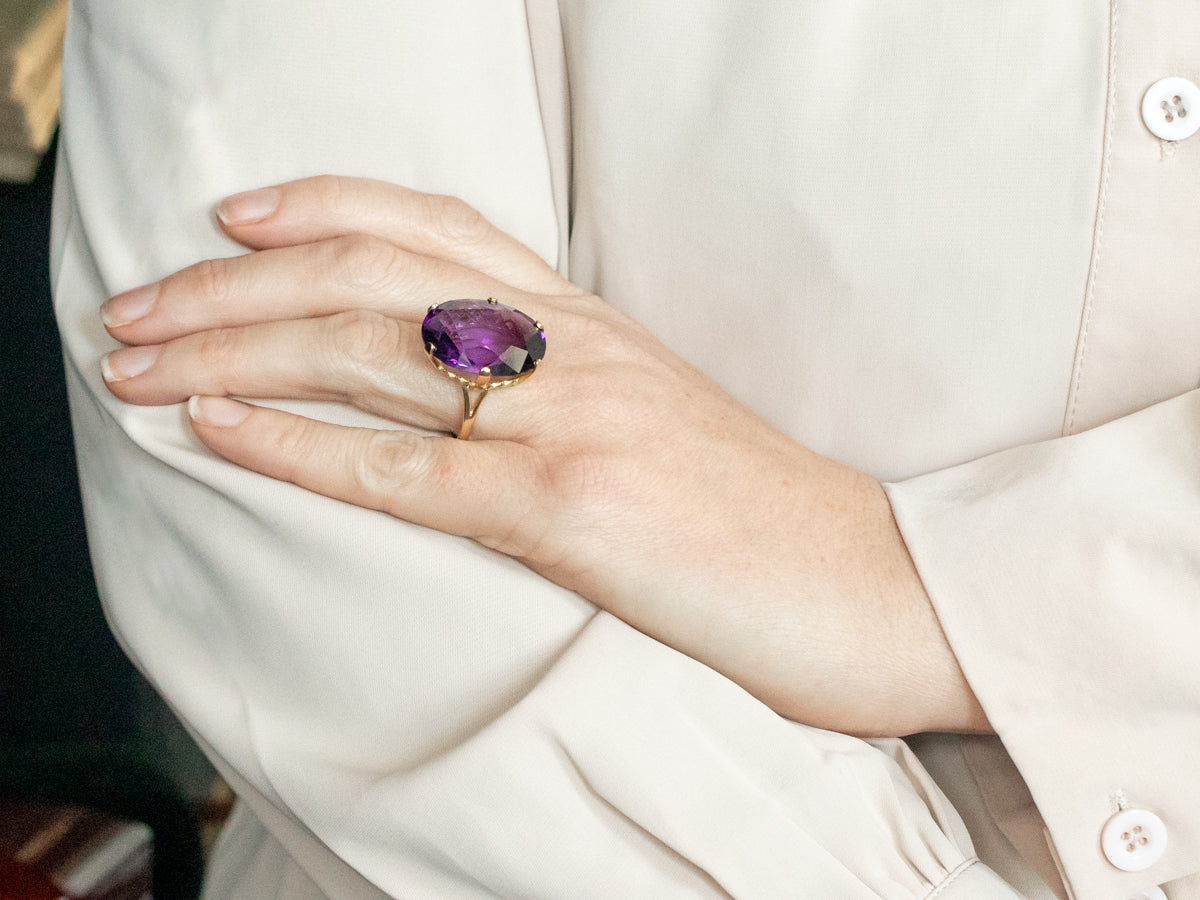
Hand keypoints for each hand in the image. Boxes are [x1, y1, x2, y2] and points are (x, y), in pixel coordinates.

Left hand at [100, 175, 987, 736]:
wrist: (873, 583)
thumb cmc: (763, 514)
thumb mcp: (660, 420)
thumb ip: (570, 388)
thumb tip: (474, 396)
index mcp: (597, 323)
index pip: (442, 225)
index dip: (325, 206)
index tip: (237, 216)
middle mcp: (576, 349)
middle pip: (375, 278)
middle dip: (232, 284)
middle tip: (139, 303)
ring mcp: (573, 421)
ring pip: (370, 355)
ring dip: (231, 348)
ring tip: (135, 356)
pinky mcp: (572, 512)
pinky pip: (406, 471)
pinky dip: (296, 445)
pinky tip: (214, 427)